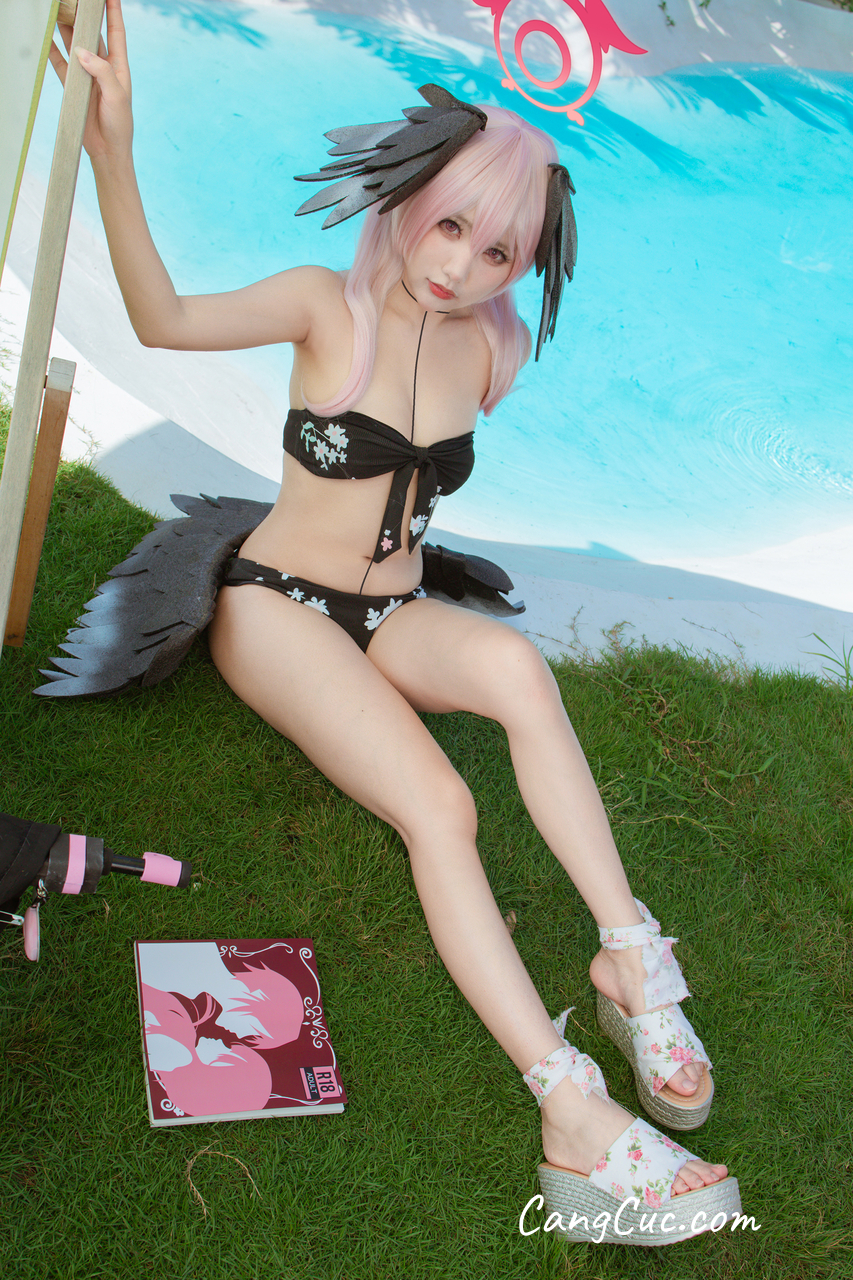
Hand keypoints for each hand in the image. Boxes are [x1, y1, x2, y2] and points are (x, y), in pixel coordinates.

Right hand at [48, 0, 132, 163]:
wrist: (108, 150)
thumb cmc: (119, 124)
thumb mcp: (116, 96)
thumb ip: (102, 71)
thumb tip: (81, 51)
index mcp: (119, 66)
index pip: (116, 32)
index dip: (113, 11)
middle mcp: (103, 67)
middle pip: (92, 34)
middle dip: (84, 16)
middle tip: (75, 1)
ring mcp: (87, 75)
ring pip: (74, 46)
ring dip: (66, 30)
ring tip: (58, 10)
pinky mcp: (73, 87)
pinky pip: (60, 64)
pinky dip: (53, 52)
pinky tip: (46, 38)